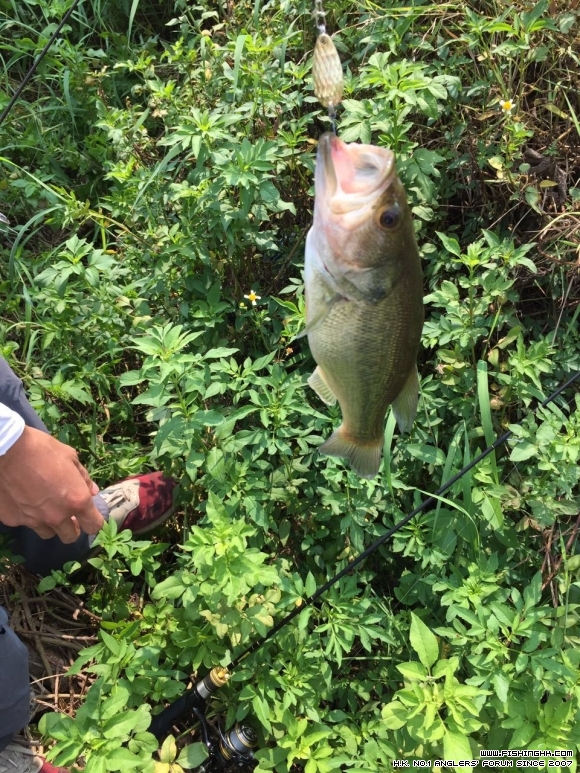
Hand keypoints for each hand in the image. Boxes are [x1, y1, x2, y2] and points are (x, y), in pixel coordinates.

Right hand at [0, 426, 104, 542]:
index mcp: (76, 501)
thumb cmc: (43, 450)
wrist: (6, 450)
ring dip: (51, 524)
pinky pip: (25, 523)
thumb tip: (92, 491)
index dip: (94, 522)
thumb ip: (84, 478)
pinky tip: (23, 499)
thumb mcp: (70, 457)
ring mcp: (33, 521)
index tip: (90, 517)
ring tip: (46, 507)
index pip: (93, 526)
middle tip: (68, 515)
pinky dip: (28, 515)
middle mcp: (57, 516)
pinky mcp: (13, 519)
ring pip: (48, 533)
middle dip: (72, 528)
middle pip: (70, 537)